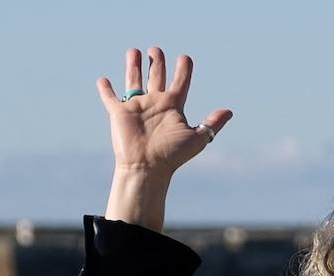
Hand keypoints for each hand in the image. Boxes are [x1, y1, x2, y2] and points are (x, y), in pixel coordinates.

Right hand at [97, 47, 232, 178]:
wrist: (148, 167)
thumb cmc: (172, 155)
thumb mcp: (196, 138)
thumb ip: (212, 124)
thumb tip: (229, 111)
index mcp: (173, 107)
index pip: (180, 83)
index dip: (184, 70)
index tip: (185, 58)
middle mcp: (155, 104)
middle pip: (156, 77)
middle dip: (157, 62)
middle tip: (156, 50)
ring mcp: (137, 108)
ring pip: (134, 81)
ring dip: (134, 66)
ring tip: (134, 51)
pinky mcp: (119, 113)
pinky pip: (110, 98)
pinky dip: (105, 89)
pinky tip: (103, 80)